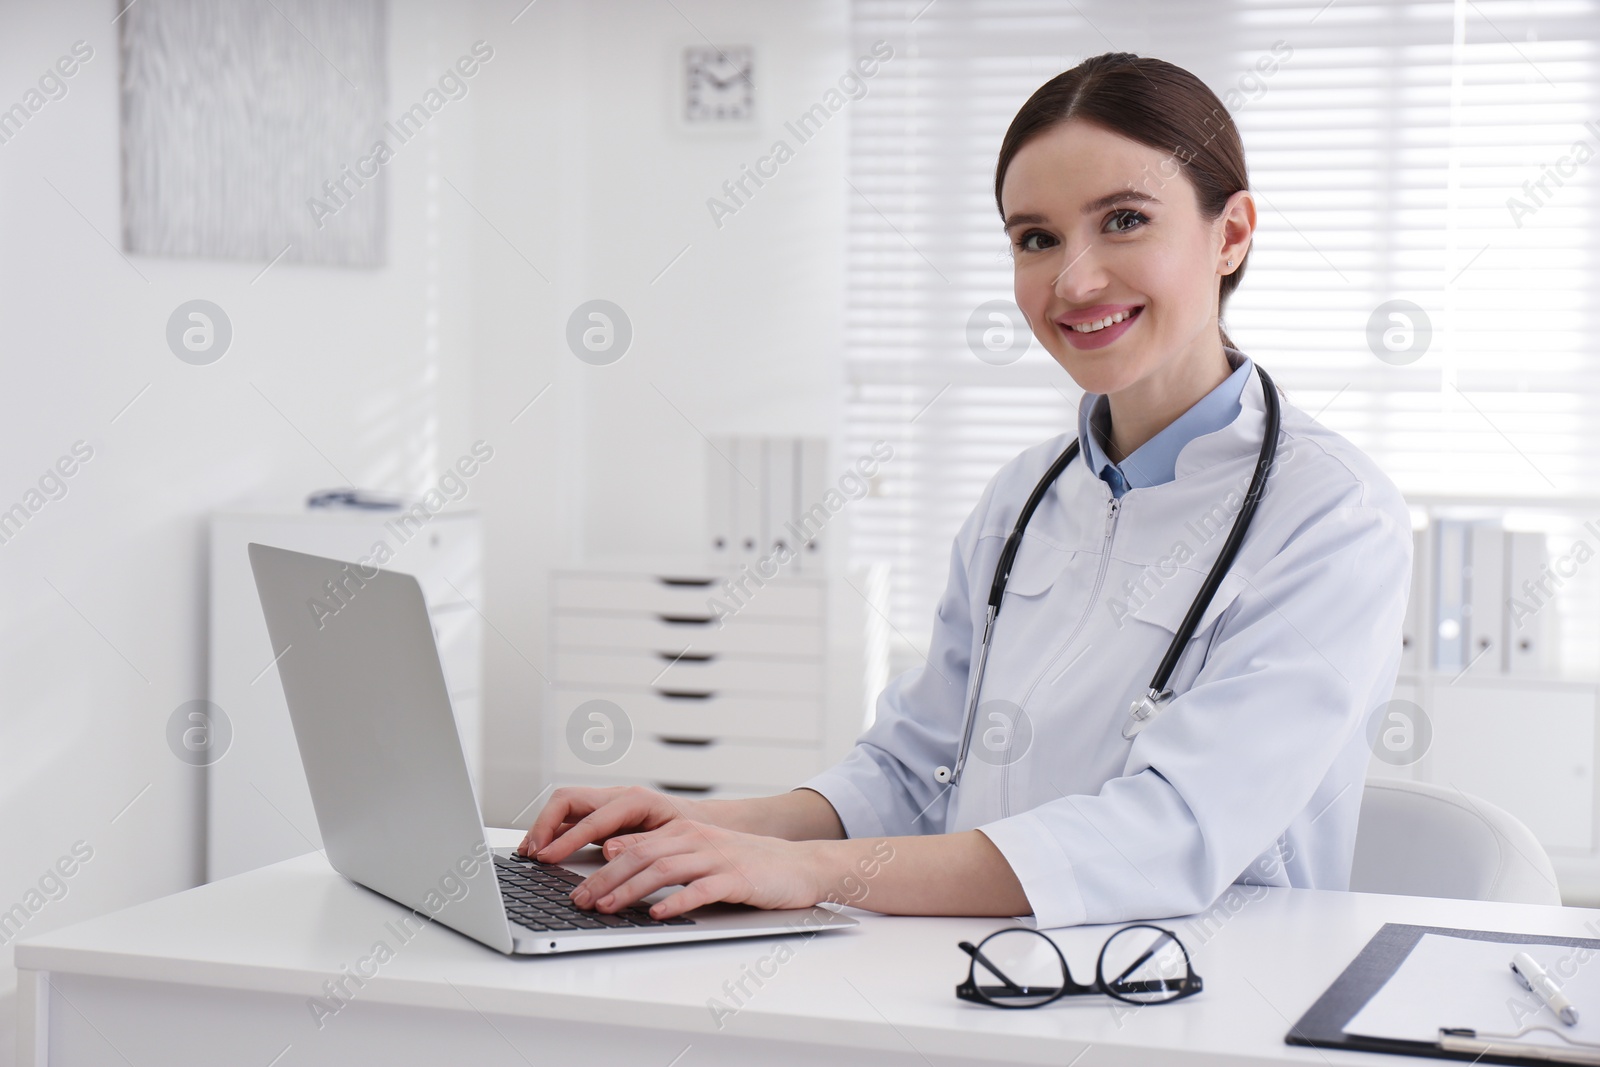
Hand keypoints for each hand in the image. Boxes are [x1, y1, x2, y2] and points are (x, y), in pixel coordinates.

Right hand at [518, 785, 703, 862]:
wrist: (702, 823)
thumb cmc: (691, 829)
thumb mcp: (673, 837)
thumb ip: (641, 843)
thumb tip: (609, 849)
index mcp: (634, 799)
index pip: (591, 818)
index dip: (566, 839)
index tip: (547, 857)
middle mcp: (616, 797)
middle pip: (568, 799)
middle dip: (545, 824)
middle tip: (532, 852)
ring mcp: (607, 805)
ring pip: (564, 806)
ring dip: (544, 827)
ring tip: (529, 851)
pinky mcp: (602, 816)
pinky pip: (570, 818)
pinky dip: (552, 832)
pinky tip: (542, 848)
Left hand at [570, 820, 824, 918]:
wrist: (801, 865)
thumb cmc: (748, 864)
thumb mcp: (700, 851)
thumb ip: (662, 851)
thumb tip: (618, 854)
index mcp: (684, 830)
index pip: (632, 845)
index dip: (600, 865)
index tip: (574, 886)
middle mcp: (696, 838)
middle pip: (641, 855)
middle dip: (606, 879)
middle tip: (581, 901)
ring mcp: (717, 856)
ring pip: (664, 868)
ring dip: (631, 890)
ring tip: (608, 908)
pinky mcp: (737, 878)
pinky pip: (701, 888)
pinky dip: (676, 901)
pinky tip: (658, 914)